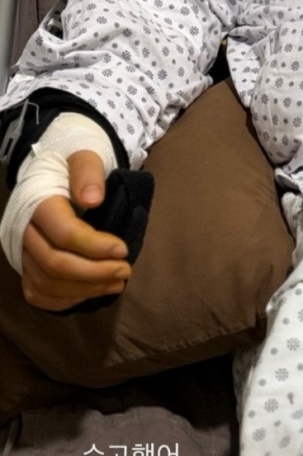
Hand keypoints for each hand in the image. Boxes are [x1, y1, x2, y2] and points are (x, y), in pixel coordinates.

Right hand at [21, 150, 130, 310]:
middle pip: (54, 264)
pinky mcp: (26, 265)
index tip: (123, 249)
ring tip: (117, 283)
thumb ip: (88, 172)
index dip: (95, 246)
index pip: (63, 233)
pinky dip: (65, 299)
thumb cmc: (73, 164)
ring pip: (46, 283)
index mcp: (38, 203)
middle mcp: (24, 231)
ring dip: (85, 289)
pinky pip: (37, 293)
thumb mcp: (84, 156)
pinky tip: (92, 292)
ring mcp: (22, 251)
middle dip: (94, 273)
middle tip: (125, 270)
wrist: (56, 170)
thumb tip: (93, 199)